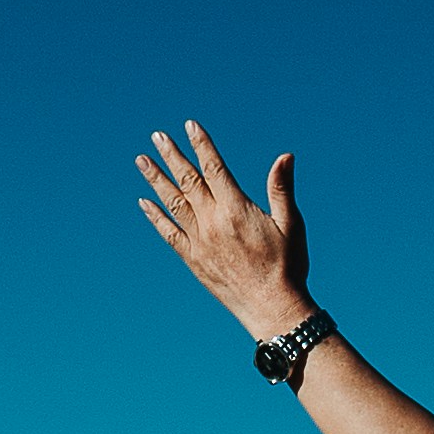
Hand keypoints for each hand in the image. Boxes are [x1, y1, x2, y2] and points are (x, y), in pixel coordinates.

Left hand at [137, 120, 313, 331]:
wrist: (272, 308)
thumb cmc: (288, 266)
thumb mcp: (291, 224)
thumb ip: (282, 189)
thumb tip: (285, 156)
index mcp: (237, 209)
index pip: (214, 168)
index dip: (201, 145)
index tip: (190, 125)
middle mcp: (213, 222)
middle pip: (188, 181)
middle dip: (172, 156)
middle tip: (157, 136)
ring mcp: (200, 241)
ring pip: (173, 203)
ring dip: (156, 180)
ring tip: (142, 160)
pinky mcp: (193, 260)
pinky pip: (169, 234)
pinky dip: (156, 217)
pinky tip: (144, 202)